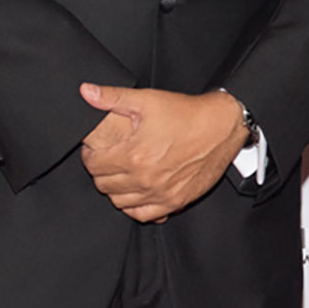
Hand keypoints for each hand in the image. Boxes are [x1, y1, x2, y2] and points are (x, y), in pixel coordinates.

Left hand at [78, 84, 247, 222]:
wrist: (222, 127)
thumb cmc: (187, 114)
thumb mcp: (147, 100)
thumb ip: (113, 97)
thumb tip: (86, 92)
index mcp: (134, 156)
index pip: (94, 166)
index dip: (89, 156)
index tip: (93, 150)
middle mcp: (146, 179)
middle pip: (104, 186)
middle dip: (101, 172)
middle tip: (107, 160)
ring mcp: (161, 194)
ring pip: (120, 203)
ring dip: (116, 189)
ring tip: (121, 174)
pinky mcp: (175, 201)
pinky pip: (144, 215)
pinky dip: (135, 206)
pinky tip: (137, 192)